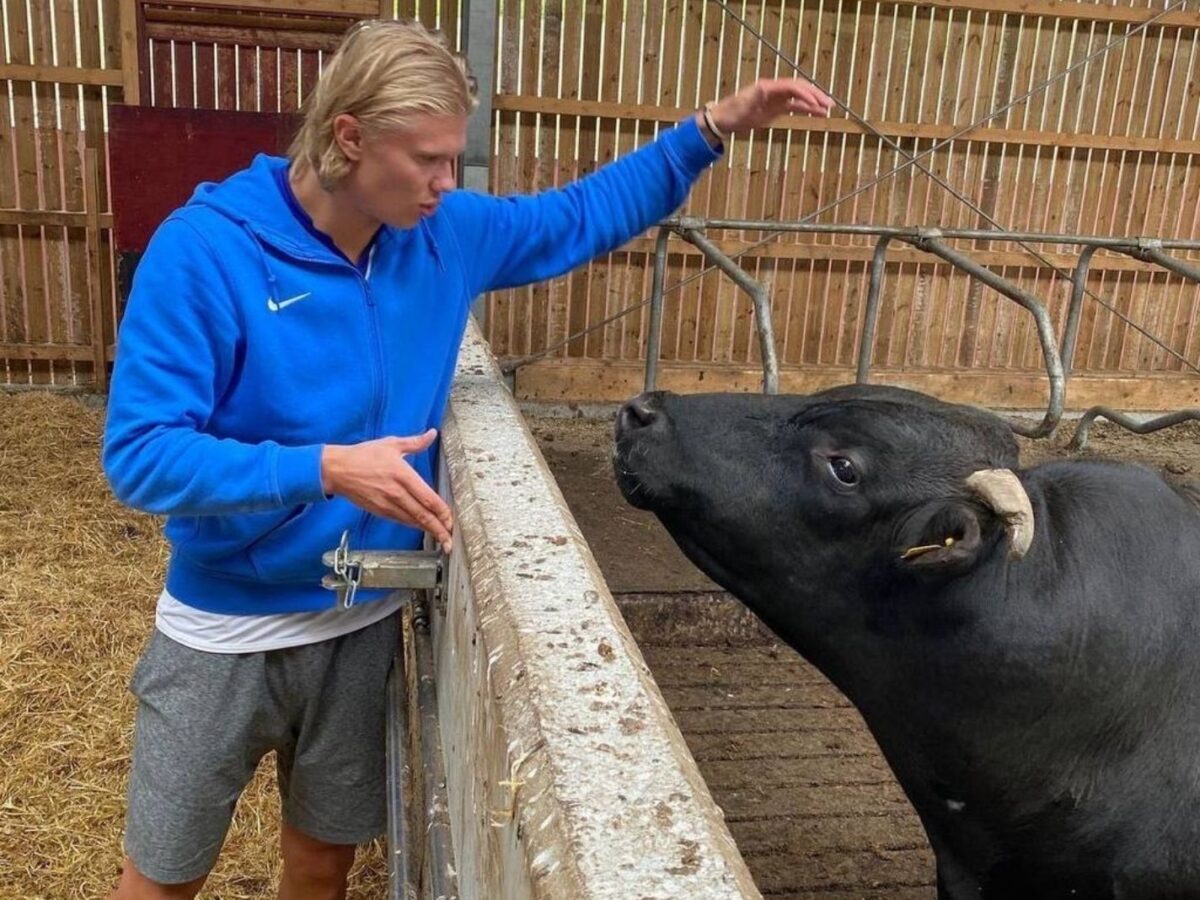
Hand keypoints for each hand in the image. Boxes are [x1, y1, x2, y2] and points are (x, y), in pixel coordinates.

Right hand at [321, 429, 453, 551]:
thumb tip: (432, 434)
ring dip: (428, 531)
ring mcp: (387, 504)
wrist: (336, 470)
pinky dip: (413, 525)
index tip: (451, 520)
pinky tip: (422, 529)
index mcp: (402, 475)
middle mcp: (396, 493)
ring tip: (441, 539)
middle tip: (450, 541)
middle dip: (439, 530)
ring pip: (412, 521)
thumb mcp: (391, 444)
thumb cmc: (363, 455)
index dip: (442, 512)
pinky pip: (400, 520)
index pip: (428, 498)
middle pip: (422, 515)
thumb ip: (415, 442)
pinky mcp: (379, 510)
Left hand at [704, 77, 833, 138]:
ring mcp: (777, 99)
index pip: (792, 86)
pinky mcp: (777, 108)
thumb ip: (753, 98)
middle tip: (830, 104)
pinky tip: (818, 113)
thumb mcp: (741, 106)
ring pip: (800, 98)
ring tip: (829, 109)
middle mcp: (775, 90)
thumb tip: (762, 88)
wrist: (724, 120)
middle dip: (815, 95)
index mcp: (768, 87)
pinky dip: (807, 109)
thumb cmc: (732, 112)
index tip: (817, 102)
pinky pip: (795, 107)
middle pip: (800, 89)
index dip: (805, 93)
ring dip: (814, 102)